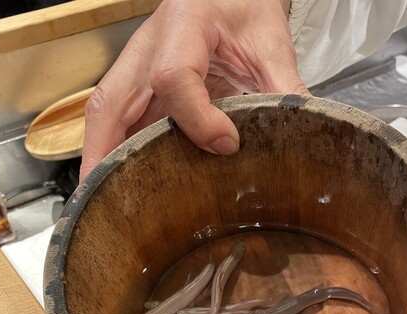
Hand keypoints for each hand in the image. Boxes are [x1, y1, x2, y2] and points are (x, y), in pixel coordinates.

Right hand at [80, 0, 308, 179]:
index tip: (228, 144)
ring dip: (101, 158)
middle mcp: (147, 48)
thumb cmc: (241, 5)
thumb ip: (284, 85)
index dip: (197, 119)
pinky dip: (115, 152)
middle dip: (103, 152)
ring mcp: (137, 70)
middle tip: (105, 196)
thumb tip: (305, 129)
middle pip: (109, 103)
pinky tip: (122, 181)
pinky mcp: (140, 87)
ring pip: (105, 116)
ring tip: (104, 201)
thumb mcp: (269, 40)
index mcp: (182, 25)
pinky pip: (118, 122)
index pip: (173, 78)